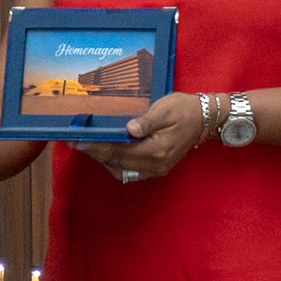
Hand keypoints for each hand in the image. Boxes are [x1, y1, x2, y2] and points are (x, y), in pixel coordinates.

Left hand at [70, 91, 208, 182]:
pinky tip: (106, 153)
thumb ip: (147, 121)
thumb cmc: (185, 110)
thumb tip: (129, 129)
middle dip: (95, 153)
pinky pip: (130, 171)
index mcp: (156, 150)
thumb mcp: (166, 109)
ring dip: (103, 159)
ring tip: (87, 146)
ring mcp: (156, 169)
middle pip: (117, 162)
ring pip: (122, 169)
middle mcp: (155, 165)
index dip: (98, 146)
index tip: (79, 141)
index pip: (119, 151)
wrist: (205, 119)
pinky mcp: (156, 168)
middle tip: (75, 143)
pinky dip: (115, 163)